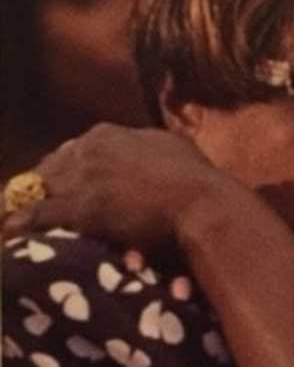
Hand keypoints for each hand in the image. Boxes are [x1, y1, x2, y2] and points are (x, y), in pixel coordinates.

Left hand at [2, 123, 242, 251]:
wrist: (202, 202)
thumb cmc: (196, 178)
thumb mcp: (171, 147)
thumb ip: (148, 145)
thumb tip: (147, 147)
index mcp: (108, 134)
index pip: (69, 151)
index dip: (63, 173)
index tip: (61, 189)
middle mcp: (89, 148)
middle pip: (47, 169)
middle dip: (40, 190)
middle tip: (35, 210)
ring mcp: (83, 176)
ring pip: (36, 190)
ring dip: (27, 207)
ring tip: (15, 223)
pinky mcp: (80, 207)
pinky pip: (36, 216)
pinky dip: (20, 225)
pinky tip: (11, 232)